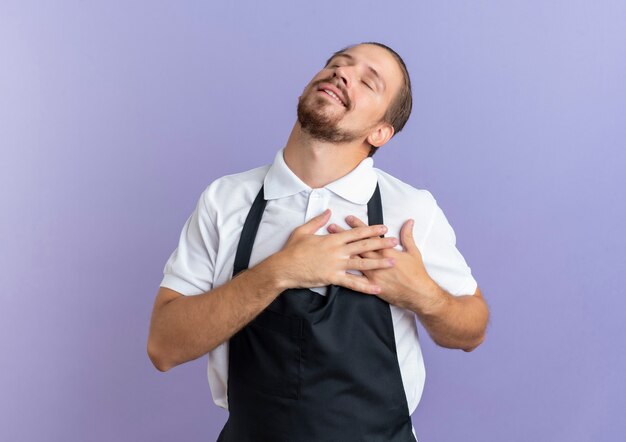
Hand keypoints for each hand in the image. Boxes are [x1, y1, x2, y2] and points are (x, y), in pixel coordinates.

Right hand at [276, 209, 399, 294]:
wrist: (284, 268)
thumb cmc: (292, 249)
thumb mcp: (303, 231)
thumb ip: (317, 221)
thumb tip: (328, 212)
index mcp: (332, 239)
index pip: (356, 233)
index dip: (370, 229)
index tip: (382, 227)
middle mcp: (337, 251)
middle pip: (363, 246)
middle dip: (381, 243)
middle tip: (394, 241)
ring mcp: (336, 265)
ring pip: (362, 264)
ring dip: (379, 262)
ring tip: (392, 262)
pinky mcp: (332, 278)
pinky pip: (352, 283)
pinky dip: (365, 286)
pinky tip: (376, 288)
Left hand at [327, 215, 439, 310]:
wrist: (418, 294)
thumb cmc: (417, 273)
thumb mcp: (414, 252)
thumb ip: (408, 236)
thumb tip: (408, 222)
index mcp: (387, 251)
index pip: (369, 235)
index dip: (358, 226)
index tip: (348, 218)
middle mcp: (377, 261)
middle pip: (357, 245)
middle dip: (343, 236)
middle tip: (331, 227)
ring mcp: (373, 274)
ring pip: (353, 260)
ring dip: (340, 251)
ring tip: (329, 245)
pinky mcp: (372, 286)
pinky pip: (356, 279)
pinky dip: (345, 273)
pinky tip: (333, 269)